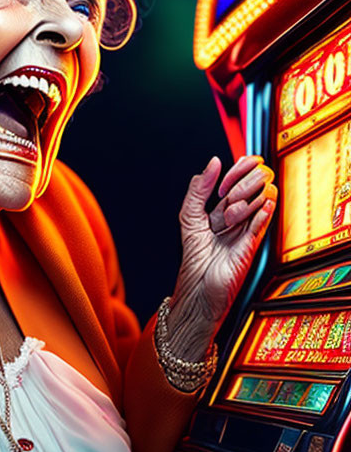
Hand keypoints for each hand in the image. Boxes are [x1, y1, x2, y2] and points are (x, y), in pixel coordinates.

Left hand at [168, 155, 277, 360]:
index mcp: (222, 210)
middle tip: (226, 196)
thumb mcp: (189, 216)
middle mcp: (237, 219)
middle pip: (253, 187)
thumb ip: (198, 188)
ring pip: (261, 202)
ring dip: (246, 201)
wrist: (198, 290)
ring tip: (230, 215)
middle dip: (241, 185)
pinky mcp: (252, 246)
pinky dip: (263, 213)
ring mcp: (247, 231)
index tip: (233, 167)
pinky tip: (261, 207)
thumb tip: (213, 162)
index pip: (240, 179)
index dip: (239, 169)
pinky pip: (263, 224)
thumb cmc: (194, 258)